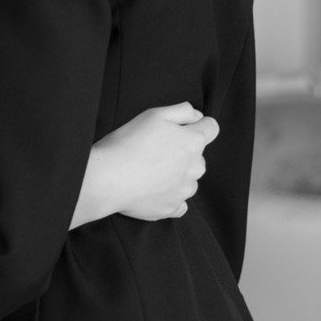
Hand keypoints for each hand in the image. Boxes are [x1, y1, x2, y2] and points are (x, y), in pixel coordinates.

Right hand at [74, 102, 219, 227]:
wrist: (108, 179)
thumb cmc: (129, 142)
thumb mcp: (154, 114)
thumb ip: (182, 111)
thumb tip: (197, 116)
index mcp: (193, 142)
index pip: (212, 128)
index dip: (198, 124)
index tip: (182, 126)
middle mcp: (195, 168)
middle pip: (198, 155)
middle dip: (183, 151)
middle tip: (156, 148)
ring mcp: (184, 191)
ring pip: (189, 179)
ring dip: (177, 174)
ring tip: (150, 170)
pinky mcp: (172, 209)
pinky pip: (179, 202)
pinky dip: (170, 196)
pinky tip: (153, 189)